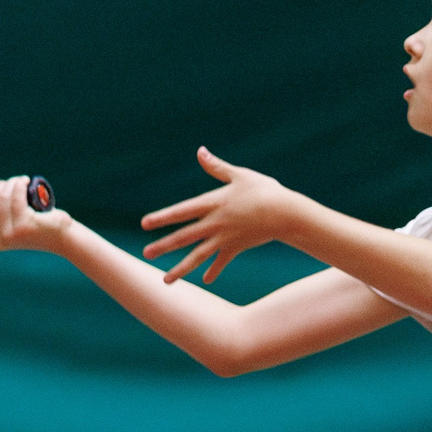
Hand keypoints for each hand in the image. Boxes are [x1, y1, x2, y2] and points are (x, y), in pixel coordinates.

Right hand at [0, 176, 70, 252]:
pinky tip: (26, 182)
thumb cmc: (38, 224)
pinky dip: (19, 185)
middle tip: (15, 183)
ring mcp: (10, 234)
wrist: (63, 237)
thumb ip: (1, 202)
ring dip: (10, 183)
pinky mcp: (24, 226)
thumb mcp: (15, 215)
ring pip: (1, 199)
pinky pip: (16, 199)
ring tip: (21, 181)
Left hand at [141, 147, 299, 282]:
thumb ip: (217, 166)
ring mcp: (225, 238)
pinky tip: (205, 281)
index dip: (162, 217)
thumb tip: (200, 151)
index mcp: (213, 203)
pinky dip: (213, 270)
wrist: (286, 214)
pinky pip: (221, 261)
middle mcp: (215, 223)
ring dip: (181, 268)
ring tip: (165, 280)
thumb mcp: (240, 175)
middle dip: (164, 246)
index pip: (182, 211)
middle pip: (184, 236)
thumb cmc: (264, 190)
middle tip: (146, 254)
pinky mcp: (237, 247)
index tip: (145, 224)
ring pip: (198, 255)